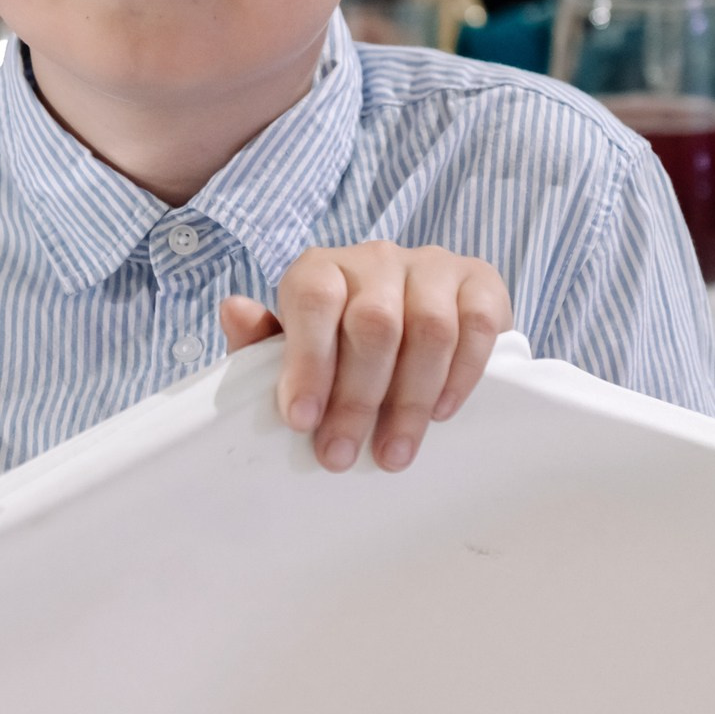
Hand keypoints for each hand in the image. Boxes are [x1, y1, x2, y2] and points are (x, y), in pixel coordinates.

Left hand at [219, 242, 509, 473]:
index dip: (307, 360)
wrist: (422, 317)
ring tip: (392, 453)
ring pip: (429, 329)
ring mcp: (433, 266)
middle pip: (374, 322)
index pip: (314, 298)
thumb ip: (263, 340)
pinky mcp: (481, 282)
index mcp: (323, 268)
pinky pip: (477, 325)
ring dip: (410, 400)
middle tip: (341, 455)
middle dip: (356, 398)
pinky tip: (442, 413)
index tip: (300, 420)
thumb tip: (233, 310)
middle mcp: (377, 258)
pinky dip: (460, 375)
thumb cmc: (343, 343)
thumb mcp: (297, 346)